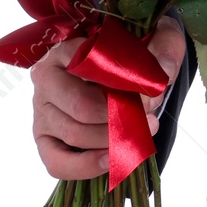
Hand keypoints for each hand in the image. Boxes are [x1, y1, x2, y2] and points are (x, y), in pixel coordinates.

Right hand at [30, 14, 187, 180]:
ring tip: (140, 135)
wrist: (127, 70)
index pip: (87, 67)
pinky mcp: (45, 140)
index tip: (150, 94)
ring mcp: (42, 112)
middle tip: (149, 119)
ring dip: (111, 141)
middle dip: (119, 118)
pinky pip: (57, 163)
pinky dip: (86, 166)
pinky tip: (113, 160)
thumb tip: (162, 74)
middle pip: (81, 107)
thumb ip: (163, 49)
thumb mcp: (156, 39)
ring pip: (74, 134)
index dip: (122, 84)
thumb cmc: (135, 53)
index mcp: (66, 49)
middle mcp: (46, 79)